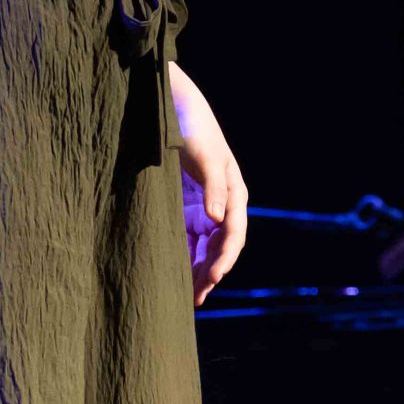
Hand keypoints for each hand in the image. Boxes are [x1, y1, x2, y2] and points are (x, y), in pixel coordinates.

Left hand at [168, 61, 248, 305]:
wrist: (170, 105)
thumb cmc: (191, 126)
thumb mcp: (204, 154)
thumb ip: (212, 185)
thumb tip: (218, 219)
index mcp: (233, 192)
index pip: (233, 234)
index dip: (224, 258)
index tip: (211, 278)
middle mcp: (222, 203)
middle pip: (220, 247)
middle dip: (210, 273)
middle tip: (195, 298)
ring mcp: (204, 206)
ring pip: (205, 247)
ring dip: (198, 271)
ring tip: (187, 298)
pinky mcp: (185, 207)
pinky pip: (189, 239)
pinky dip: (185, 258)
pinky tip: (176, 276)